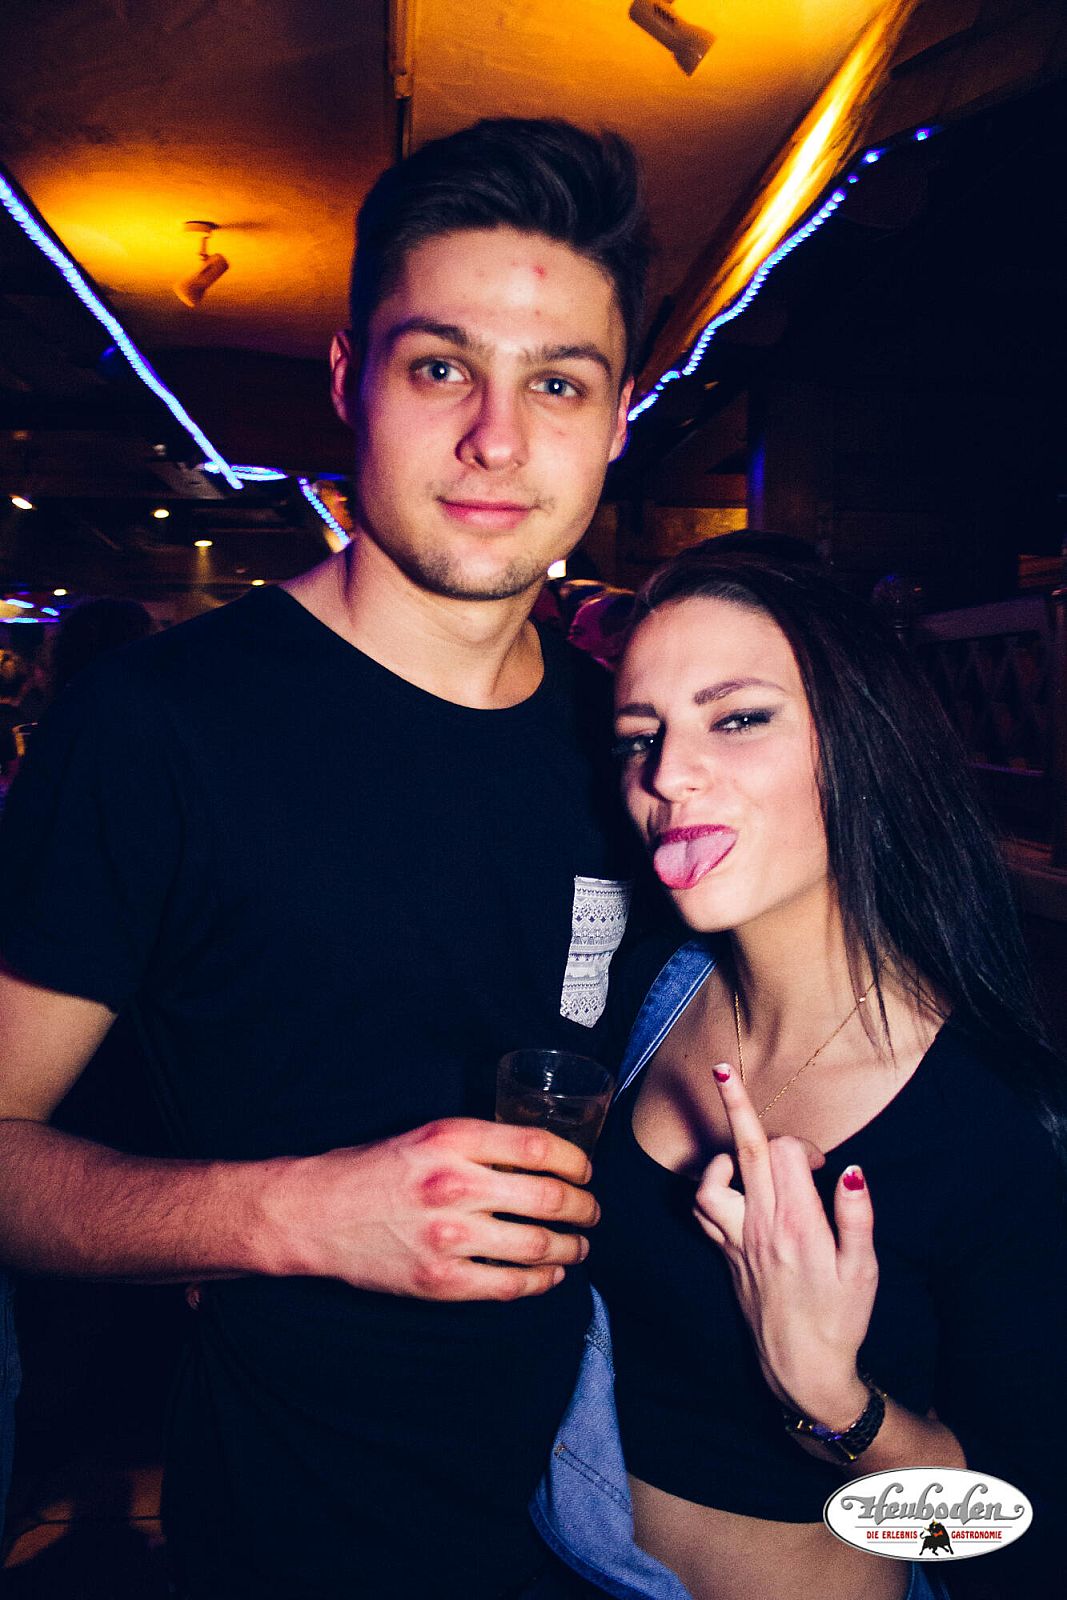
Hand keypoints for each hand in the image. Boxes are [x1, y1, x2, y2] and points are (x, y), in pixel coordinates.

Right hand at [263, 1117, 598, 1301]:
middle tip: (592, 1211)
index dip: (575, 1160)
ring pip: (537, 1244)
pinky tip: (552, 1274)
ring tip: (580, 1244)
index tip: (585, 1171)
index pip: (537, 1146)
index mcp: (451, 1139)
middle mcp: (454, 1184)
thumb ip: (479, 1143)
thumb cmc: (372, 1170)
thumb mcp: (425, 1135)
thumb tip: (540, 1158)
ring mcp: (448, 1236)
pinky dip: (541, 1281)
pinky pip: (509, 1285)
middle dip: (584, 1207)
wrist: (315, 1214)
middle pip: (548, 1196)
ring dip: (572, 1246)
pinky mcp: (440, 1280)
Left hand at [693, 1065, 877, 1427]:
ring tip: (737, 1153)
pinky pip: (701, 1214)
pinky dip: (706, 1192)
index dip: (808, 1146)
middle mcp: (761, 1224)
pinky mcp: (726, 1256)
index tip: (824, 1165)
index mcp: (797, 1222)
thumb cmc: (840, 1318)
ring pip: (709, 1183)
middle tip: (721, 1069)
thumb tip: (852, 1168)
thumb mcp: (864, 1268)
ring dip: (719, 1158)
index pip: (789, 1152)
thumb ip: (857, 1214)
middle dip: (734, 1105)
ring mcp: (737, 1240)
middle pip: (744, 1150)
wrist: (803, 1370)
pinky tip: (723, 1188)